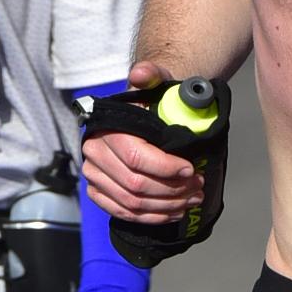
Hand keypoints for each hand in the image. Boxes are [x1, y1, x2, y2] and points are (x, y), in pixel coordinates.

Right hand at [80, 62, 192, 227]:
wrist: (138, 114)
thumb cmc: (151, 101)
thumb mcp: (155, 82)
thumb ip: (151, 75)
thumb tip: (141, 74)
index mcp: (107, 129)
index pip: (136, 158)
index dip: (167, 168)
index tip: (191, 170)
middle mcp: (94, 153)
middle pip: (136, 185)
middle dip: (172, 191)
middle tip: (198, 188)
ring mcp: (94, 175)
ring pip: (132, 204)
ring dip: (167, 207)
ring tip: (192, 199)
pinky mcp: (98, 191)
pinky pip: (124, 213)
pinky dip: (152, 218)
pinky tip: (174, 212)